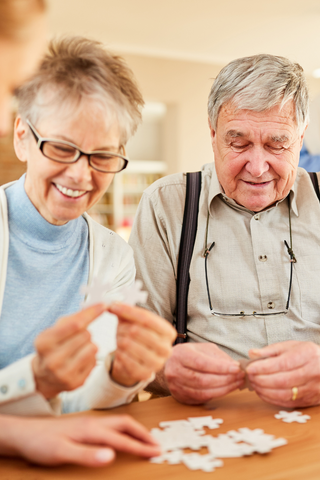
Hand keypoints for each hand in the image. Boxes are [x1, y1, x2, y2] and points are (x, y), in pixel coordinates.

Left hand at [0, 414, 159, 466]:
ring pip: (119, 422)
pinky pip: (112, 424)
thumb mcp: (62, 453)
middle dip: (143, 434)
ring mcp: (89, 422)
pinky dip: (124, 429)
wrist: (24, 433)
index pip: (122, 438)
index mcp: (91, 429)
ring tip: (145, 440)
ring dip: (135, 430)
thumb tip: (112, 455)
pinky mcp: (84, 424)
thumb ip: (87, 454)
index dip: (140, 446)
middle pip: (125, 424)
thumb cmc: (42, 443)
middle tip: (157, 445)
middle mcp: (93, 422)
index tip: (156, 452)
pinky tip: (122, 436)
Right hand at [32, 304, 104, 398]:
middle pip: (85, 335)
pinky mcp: (75, 383)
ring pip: (93, 348)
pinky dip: (90, 357)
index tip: (103, 305)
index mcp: (44, 343)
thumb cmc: (54, 345)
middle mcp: (52, 360)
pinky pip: (94, 361)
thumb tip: (99, 306)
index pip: (75, 325)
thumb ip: (77, 317)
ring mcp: (63, 374)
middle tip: (76, 338)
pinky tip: (79, 360)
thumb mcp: (57, 328)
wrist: (45, 375)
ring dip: (90, 344)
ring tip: (78, 348)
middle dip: (85, 332)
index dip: (91, 313)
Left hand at [107, 304, 175, 386]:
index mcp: (168, 332)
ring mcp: (157, 363)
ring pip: (128, 344)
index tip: (114, 306)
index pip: (146, 318)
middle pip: (136, 330)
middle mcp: (166, 348)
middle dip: (122, 327)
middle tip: (119, 329)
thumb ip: (126, 311)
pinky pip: (124, 359)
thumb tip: (113, 305)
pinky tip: (120, 351)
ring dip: (119, 340)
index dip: (128, 311)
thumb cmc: (137, 338)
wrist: (136, 360)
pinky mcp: (145, 374)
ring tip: (120, 340)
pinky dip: (118, 353)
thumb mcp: (135, 321)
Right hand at [164, 343, 244, 403]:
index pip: (202, 363)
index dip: (221, 367)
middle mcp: (176, 371)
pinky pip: (202, 398)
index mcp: (180, 355)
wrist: (170, 365)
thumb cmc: (189, 355)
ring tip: (237, 383)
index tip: (237, 368)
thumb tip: (234, 366)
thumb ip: (218, 356)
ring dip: (224, 388)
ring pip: (203, 391)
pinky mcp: (181, 397)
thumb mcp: (202, 348)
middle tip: (240, 376)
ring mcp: (177, 386)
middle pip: (203, 380)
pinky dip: (217, 394)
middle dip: (225, 379)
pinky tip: (227, 389)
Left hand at [246, 340, 319, 406]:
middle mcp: (312, 373)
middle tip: (250, 377)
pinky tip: (262, 392)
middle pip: (282, 380)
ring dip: (265, 390)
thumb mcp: (290, 346)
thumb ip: (270, 350)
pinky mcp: (308, 400)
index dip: (263, 368)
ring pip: (284, 394)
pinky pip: (287, 402)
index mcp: (307, 355)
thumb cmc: (305, 355)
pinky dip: (271, 399)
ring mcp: (312, 388)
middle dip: (261, 380)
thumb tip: (252, 353)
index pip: (282, 364)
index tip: (250, 368)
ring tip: (254, 384)